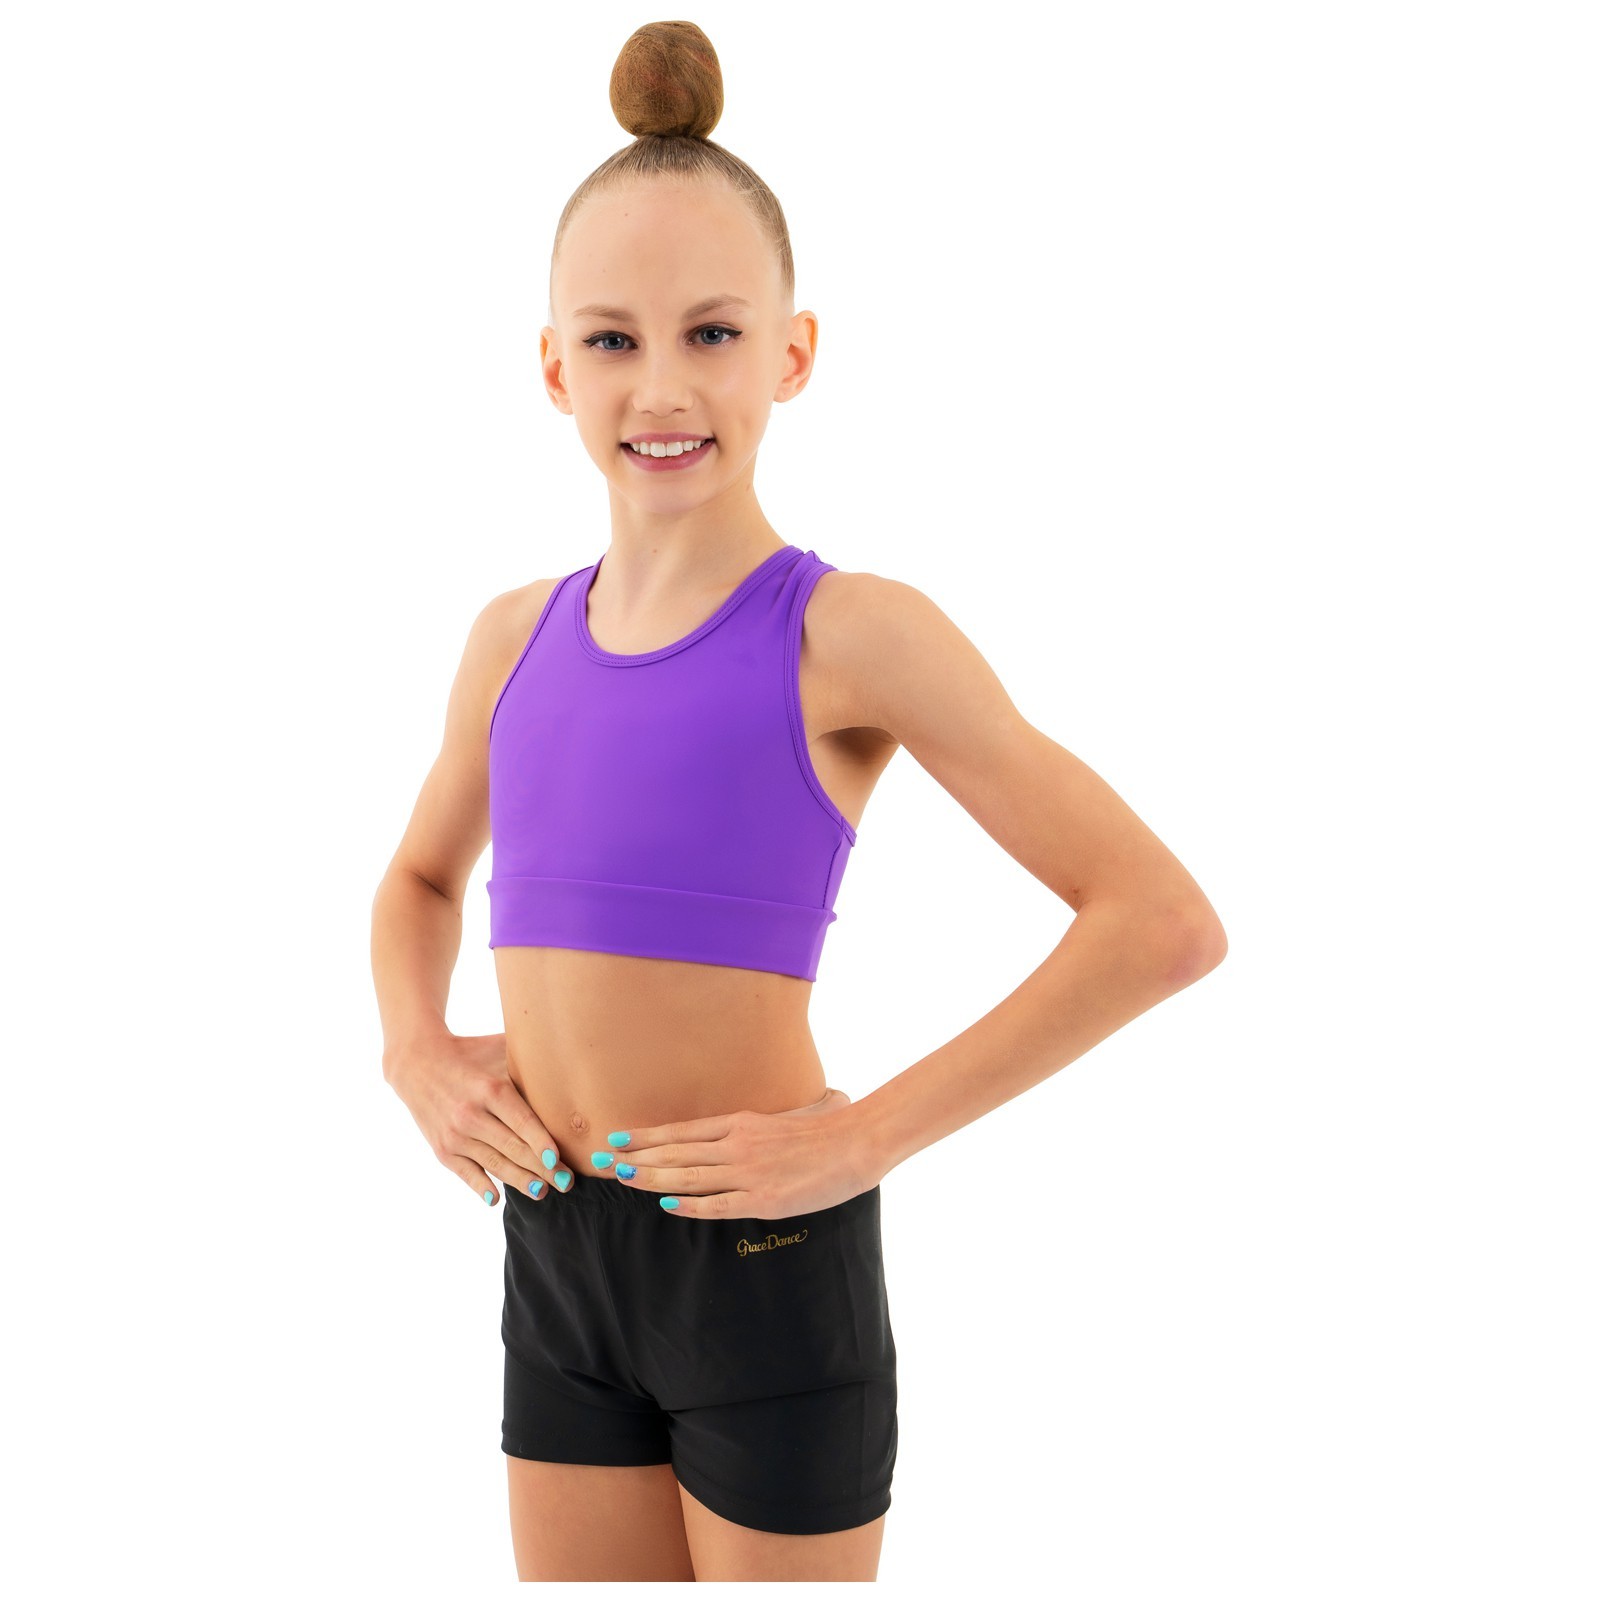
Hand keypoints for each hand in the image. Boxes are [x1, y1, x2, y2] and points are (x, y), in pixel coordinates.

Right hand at [385, 1031, 576, 1206]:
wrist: (417, 1062)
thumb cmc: (470, 1053)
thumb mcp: (498, 1049)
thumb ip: (530, 1058)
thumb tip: (570, 1060)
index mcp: (490, 1089)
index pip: (521, 1121)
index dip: (541, 1142)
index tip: (559, 1158)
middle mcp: (471, 1114)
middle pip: (513, 1148)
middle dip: (543, 1168)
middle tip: (567, 1181)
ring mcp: (455, 1135)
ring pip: (494, 1164)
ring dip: (520, 1181)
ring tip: (543, 1192)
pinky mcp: (442, 1149)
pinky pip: (466, 1173)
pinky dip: (481, 1186)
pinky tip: (496, 1198)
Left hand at [592, 1086, 880, 1219]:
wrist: (855, 1142)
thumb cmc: (824, 1129)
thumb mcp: (782, 1117)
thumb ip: (755, 1126)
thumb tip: (731, 1131)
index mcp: (741, 1123)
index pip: (682, 1131)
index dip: (647, 1136)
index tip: (617, 1137)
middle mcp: (737, 1144)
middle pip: (676, 1152)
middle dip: (636, 1158)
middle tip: (603, 1160)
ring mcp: (748, 1172)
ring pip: (688, 1177)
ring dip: (652, 1179)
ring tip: (623, 1179)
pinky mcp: (762, 1199)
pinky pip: (718, 1204)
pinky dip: (690, 1205)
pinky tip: (667, 1206)